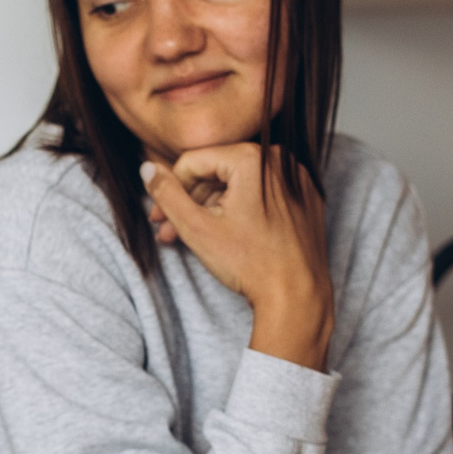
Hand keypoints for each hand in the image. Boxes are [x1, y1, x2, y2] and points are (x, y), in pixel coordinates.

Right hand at [140, 144, 334, 369]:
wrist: (297, 296)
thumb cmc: (250, 263)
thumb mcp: (196, 228)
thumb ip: (166, 194)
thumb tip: (146, 168)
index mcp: (251, 157)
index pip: (192, 162)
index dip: (169, 191)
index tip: (158, 219)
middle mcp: (278, 159)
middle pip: (216, 172)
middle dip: (190, 203)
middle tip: (169, 231)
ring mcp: (296, 178)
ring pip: (239, 184)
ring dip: (213, 208)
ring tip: (195, 238)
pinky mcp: (307, 198)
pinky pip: (264, 195)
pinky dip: (243, 211)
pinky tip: (228, 236)